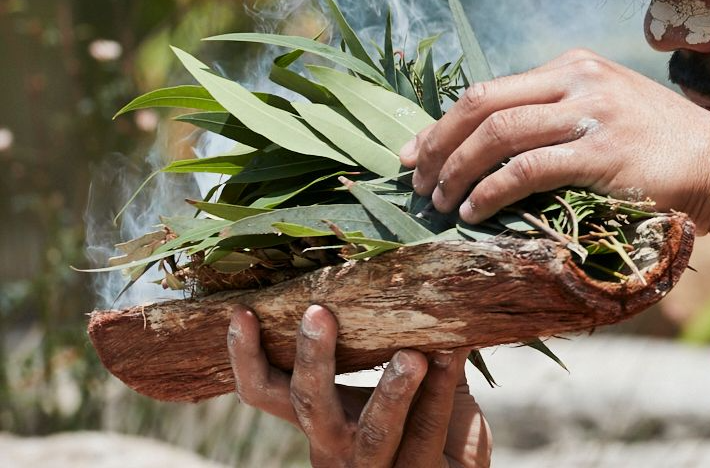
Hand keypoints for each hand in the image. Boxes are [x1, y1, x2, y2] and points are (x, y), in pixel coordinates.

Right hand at [226, 305, 491, 467]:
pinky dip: (438, 390)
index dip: (246, 358)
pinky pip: (425, 432)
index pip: (266, 392)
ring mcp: (373, 467)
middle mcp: (335, 447)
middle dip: (312, 360)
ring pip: (372, 433)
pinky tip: (450, 355)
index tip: (242, 312)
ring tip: (410, 355)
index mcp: (320, 420)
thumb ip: (402, 342)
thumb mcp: (405, 385)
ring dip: (391, 391)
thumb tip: (406, 277)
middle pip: (308, 407)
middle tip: (318, 313)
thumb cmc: (426, 425)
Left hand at [399, 49, 709, 232]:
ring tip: (440, 202)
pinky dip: (491, 191)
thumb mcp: (610, 108)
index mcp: (575, 65)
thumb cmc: (663, 148)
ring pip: (497, 134)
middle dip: (438, 143)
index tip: (415, 153)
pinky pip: (528, 168)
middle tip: (415, 180)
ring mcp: (592, 112)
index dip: (443, 123)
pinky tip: (476, 211)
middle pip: (482, 103)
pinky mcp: (602, 152)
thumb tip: (493, 142)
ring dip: (457, 171)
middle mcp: (579, 79)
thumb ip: (561, 111)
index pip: (490, 88)